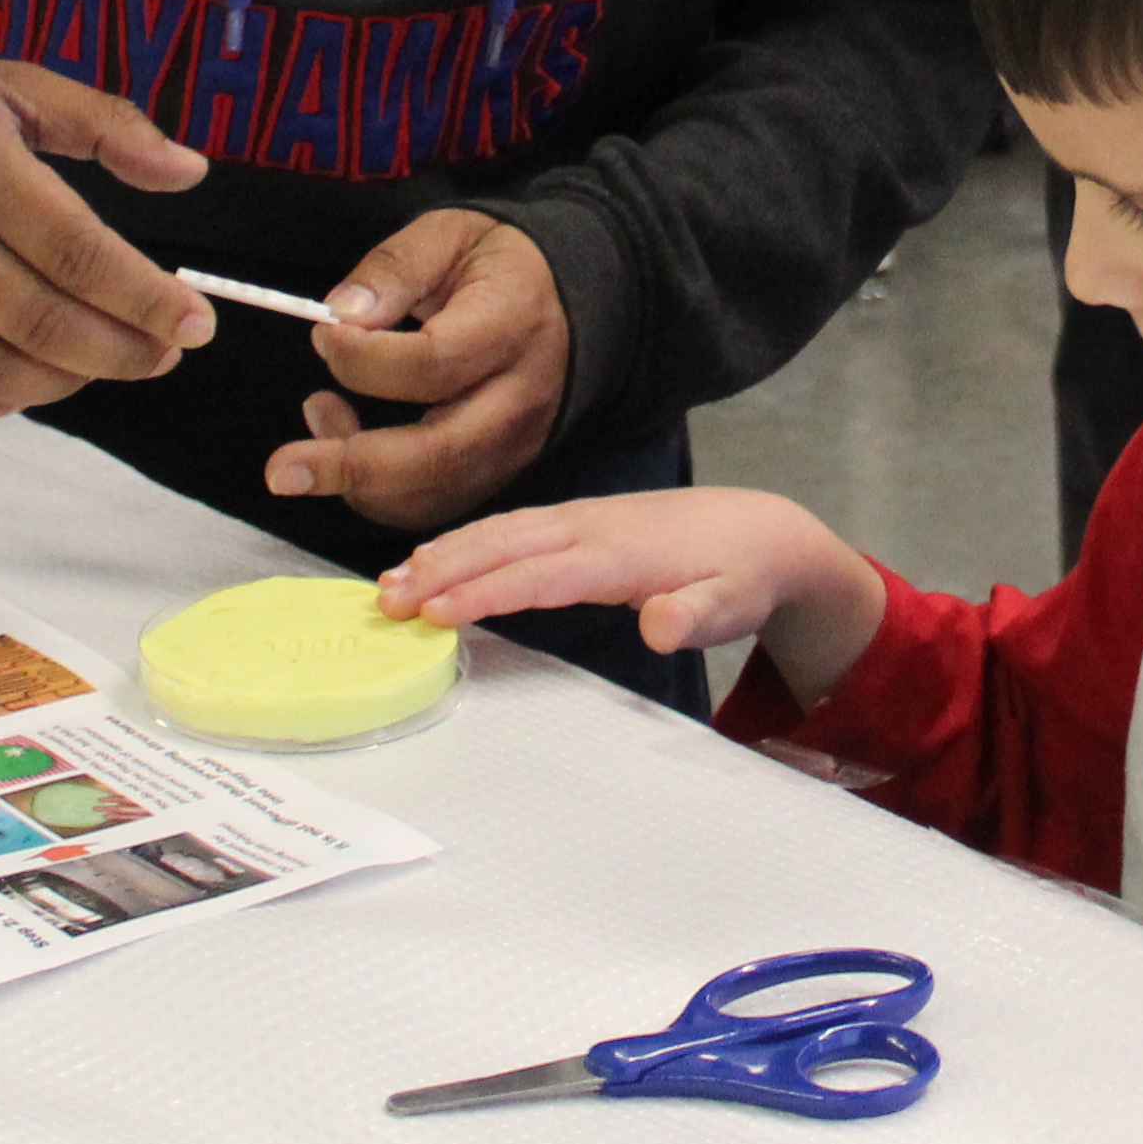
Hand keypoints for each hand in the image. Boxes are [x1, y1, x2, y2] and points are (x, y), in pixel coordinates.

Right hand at [0, 53, 209, 416]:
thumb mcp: (9, 82)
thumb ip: (105, 123)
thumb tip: (190, 171)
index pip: (75, 251)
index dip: (145, 298)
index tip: (196, 322)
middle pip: (38, 320)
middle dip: (120, 350)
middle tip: (165, 353)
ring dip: (64, 381)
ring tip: (106, 363)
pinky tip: (37, 380)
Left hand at [263, 209, 572, 529]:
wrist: (573, 298)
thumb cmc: (501, 262)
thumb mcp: (449, 235)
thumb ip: (394, 269)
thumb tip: (341, 315)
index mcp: (510, 326)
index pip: (433, 364)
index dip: (363, 360)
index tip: (323, 332)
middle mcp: (519, 398)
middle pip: (437, 456)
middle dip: (350, 468)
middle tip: (281, 468)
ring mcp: (514, 445)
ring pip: (431, 495)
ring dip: (357, 480)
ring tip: (320, 416)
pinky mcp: (499, 471)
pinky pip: (434, 503)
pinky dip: (378, 492)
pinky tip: (349, 441)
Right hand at [380, 485, 885, 697]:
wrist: (758, 529)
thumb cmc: (740, 575)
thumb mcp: (730, 604)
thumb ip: (692, 617)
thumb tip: (658, 625)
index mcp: (622, 553)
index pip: (542, 573)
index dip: (488, 591)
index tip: (437, 612)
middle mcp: (591, 527)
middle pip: (505, 545)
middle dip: (442, 570)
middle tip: (385, 601)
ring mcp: (581, 519)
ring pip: (500, 531)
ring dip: (443, 554)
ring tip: (389, 584)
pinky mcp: (577, 521)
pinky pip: (510, 527)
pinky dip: (466, 542)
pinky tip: (434, 560)